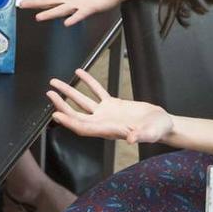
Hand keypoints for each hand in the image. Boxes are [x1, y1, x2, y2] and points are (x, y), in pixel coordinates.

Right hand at [17, 0, 125, 25]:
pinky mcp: (89, 9)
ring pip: (60, 10)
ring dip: (49, 14)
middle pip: (48, 0)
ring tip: (38, 17)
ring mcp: (78, 3)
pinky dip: (73, 18)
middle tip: (22, 5)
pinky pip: (79, 15)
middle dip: (34, 3)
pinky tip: (66, 22)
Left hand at [47, 70, 171, 143]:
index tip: (55, 114)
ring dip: (69, 92)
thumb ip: (141, 136)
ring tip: (55, 83)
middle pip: (76, 114)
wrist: (163, 125)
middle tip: (49, 93)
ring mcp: (106, 113)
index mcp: (107, 130)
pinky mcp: (113, 104)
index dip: (68, 122)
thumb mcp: (151, 134)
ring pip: (83, 101)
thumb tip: (132, 139)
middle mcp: (102, 122)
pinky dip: (88, 82)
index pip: (83, 127)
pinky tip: (80, 72)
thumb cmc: (157, 131)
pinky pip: (97, 91)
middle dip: (61, 105)